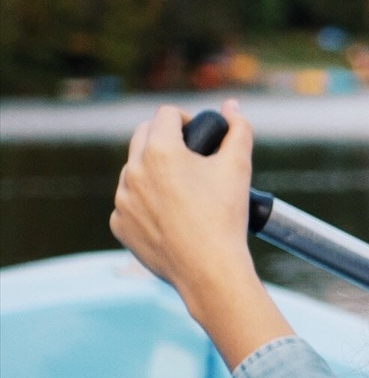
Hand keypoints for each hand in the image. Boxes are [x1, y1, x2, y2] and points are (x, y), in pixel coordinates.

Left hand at [112, 99, 293, 367]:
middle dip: (164, 140)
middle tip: (189, 159)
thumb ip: (238, 129)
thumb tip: (233, 106)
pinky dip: (145, 205)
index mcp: (159, 151)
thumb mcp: (239, 168)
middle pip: (143, 136)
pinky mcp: (119, 225)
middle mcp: (132, 171)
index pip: (165, 115)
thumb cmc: (225, 218)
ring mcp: (122, 200)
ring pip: (134, 172)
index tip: (197, 135)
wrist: (209, 271)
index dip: (185, 119)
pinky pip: (129, 205)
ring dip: (152, 173)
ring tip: (181, 192)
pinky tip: (170, 218)